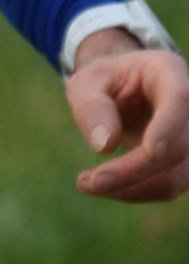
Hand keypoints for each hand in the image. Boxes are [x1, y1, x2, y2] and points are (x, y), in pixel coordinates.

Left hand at [66, 35, 188, 203]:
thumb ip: (91, 107)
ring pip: (177, 176)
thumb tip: (105, 146)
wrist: (121, 89)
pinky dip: (134, 192)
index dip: (169, 126)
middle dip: (134, 170)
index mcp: (167, 72)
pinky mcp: (182, 162)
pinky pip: (167, 187)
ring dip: (132, 189)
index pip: (180, 99)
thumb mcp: (85, 84)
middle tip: (88, 182)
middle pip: (179, 147)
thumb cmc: (103, 82)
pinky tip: (103, 185)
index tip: (151, 152)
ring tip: (86, 183)